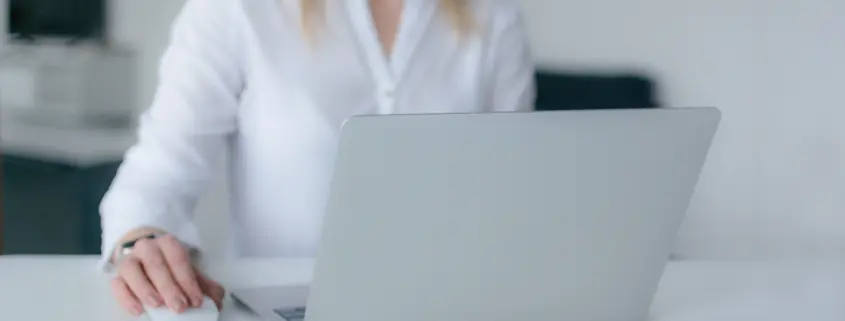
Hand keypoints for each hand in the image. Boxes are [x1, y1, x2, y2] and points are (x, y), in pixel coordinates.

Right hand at [110, 234, 224, 315]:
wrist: (144, 255)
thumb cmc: (169, 264)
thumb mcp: (188, 271)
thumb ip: (203, 284)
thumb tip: (217, 299)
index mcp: (168, 243)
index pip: (178, 260)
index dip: (187, 281)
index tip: (196, 300)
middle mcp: (147, 247)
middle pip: (156, 265)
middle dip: (169, 287)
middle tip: (180, 307)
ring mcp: (129, 259)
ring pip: (132, 270)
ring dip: (145, 289)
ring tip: (157, 305)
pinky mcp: (117, 274)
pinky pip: (117, 283)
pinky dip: (125, 297)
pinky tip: (138, 310)